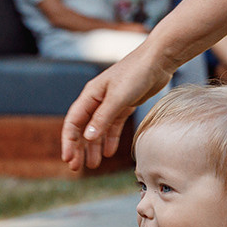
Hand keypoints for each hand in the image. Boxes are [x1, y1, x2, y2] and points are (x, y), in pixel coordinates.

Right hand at [62, 43, 178, 169]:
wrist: (158, 59)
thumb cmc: (136, 73)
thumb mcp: (118, 97)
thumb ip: (103, 118)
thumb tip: (87, 138)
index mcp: (90, 94)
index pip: (73, 122)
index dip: (68, 141)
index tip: (68, 159)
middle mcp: (97, 99)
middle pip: (83, 128)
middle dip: (78, 148)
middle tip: (76, 167)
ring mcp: (110, 102)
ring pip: (97, 129)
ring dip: (93, 147)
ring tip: (93, 165)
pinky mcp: (124, 104)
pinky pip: (113, 125)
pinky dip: (110, 139)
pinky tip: (108, 152)